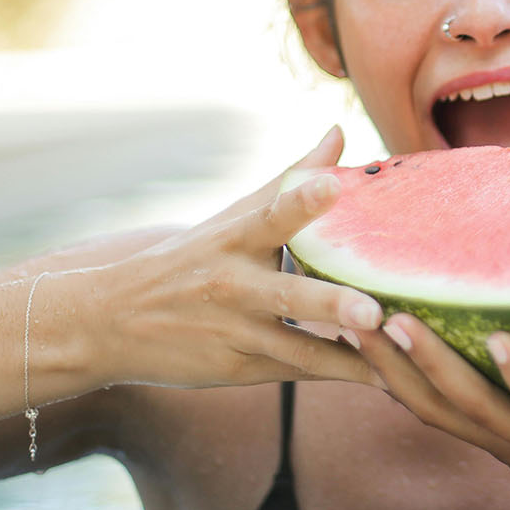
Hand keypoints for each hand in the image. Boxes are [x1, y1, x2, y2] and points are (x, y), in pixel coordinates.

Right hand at [71, 126, 384, 389]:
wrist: (110, 321)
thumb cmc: (192, 259)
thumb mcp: (233, 216)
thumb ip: (292, 178)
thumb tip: (340, 131)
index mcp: (237, 239)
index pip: (271, 214)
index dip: (302, 200)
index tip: (334, 186)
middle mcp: (236, 286)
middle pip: (290, 295)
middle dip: (333, 304)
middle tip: (375, 310)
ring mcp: (238, 332)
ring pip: (299, 348)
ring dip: (349, 357)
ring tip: (398, 362)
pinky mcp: (241, 370)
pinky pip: (299, 372)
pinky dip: (340, 374)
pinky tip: (386, 378)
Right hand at [350, 314, 509, 509]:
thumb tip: (504, 318)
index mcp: (505, 439)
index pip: (431, 406)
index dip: (387, 372)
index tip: (351, 326)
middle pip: (438, 406)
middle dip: (393, 364)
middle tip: (354, 316)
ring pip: (479, 406)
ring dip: (438, 364)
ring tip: (402, 321)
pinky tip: (500, 339)